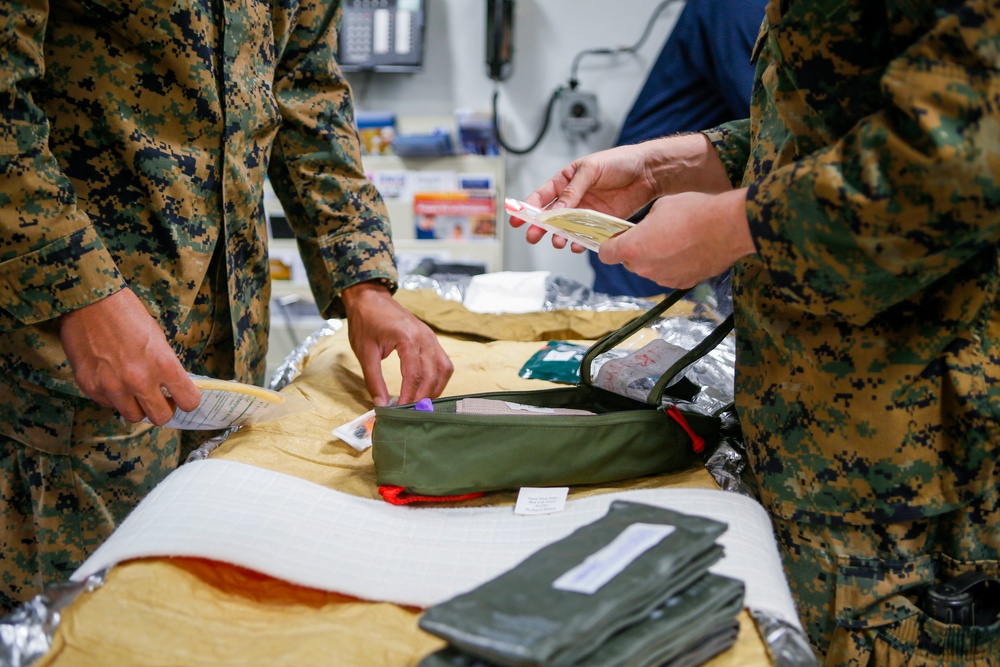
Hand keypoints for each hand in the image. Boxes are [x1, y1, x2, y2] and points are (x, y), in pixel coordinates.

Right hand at [58, 288, 200, 424]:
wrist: (89, 303)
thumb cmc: (127, 314)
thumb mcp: (158, 339)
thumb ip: (165, 366)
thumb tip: (171, 387)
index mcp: (163, 364)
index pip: (188, 401)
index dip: (187, 400)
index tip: (181, 396)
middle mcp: (139, 380)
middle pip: (160, 418)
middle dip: (162, 409)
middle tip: (159, 398)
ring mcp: (112, 386)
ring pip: (133, 416)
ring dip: (137, 406)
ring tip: (134, 390)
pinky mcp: (90, 387)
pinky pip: (108, 404)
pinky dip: (113, 397)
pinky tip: (111, 378)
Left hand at [341, 281, 453, 405]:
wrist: (370, 298)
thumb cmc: (365, 322)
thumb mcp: (365, 352)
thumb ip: (374, 380)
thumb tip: (381, 405)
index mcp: (408, 338)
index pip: (414, 375)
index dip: (409, 397)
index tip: (400, 412)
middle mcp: (425, 337)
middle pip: (432, 375)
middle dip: (423, 397)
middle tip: (411, 413)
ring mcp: (431, 337)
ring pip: (443, 370)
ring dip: (435, 389)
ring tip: (420, 404)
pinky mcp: (432, 339)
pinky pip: (443, 362)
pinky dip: (438, 378)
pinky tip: (427, 389)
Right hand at [511, 134, 732, 250]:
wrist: (649, 172)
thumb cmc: (620, 162)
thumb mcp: (591, 170)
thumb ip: (573, 191)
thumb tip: (555, 210)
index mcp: (567, 179)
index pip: (542, 195)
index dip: (528, 207)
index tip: (516, 218)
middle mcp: (575, 197)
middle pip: (551, 215)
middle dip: (540, 227)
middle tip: (533, 237)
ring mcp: (588, 211)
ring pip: (568, 228)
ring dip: (561, 236)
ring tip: (559, 242)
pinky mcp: (602, 222)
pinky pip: (587, 234)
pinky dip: (581, 241)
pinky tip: (579, 245)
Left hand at [598, 189, 755, 288]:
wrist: (727, 227)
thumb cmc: (693, 211)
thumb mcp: (660, 206)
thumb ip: (644, 222)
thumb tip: (644, 228)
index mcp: (632, 247)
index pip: (605, 254)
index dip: (610, 245)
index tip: (618, 239)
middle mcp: (643, 268)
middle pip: (628, 262)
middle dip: (635, 250)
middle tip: (652, 235)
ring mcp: (662, 278)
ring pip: (649, 269)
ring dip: (655, 259)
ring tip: (675, 241)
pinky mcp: (681, 283)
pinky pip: (668, 275)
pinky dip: (672, 266)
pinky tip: (687, 251)